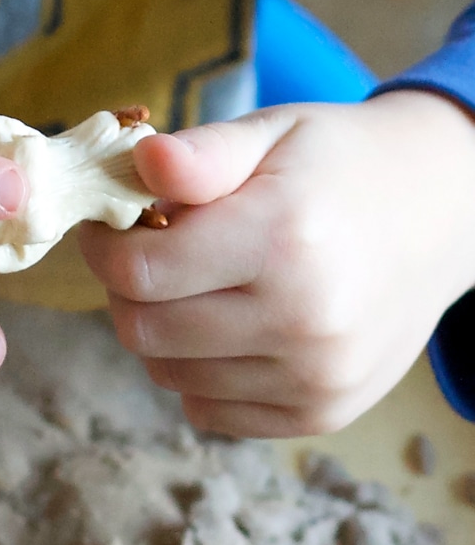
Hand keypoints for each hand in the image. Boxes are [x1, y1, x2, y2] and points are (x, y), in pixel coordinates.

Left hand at [78, 90, 474, 436]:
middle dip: (126, 290)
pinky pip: (210, 412)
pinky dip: (198, 374)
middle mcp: (303, 318)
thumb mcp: (273, 132)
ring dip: (161, 332)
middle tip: (145, 253)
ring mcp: (316, 376)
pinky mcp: (322, 412)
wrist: (441, 216)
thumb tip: (137, 161)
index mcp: (282, 237)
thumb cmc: (339, 164)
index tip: (107, 225)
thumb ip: (202, 152)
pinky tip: (226, 325)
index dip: (104, 246)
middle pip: (144, 331)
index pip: (140, 271)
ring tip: (193, 283)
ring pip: (169, 375)